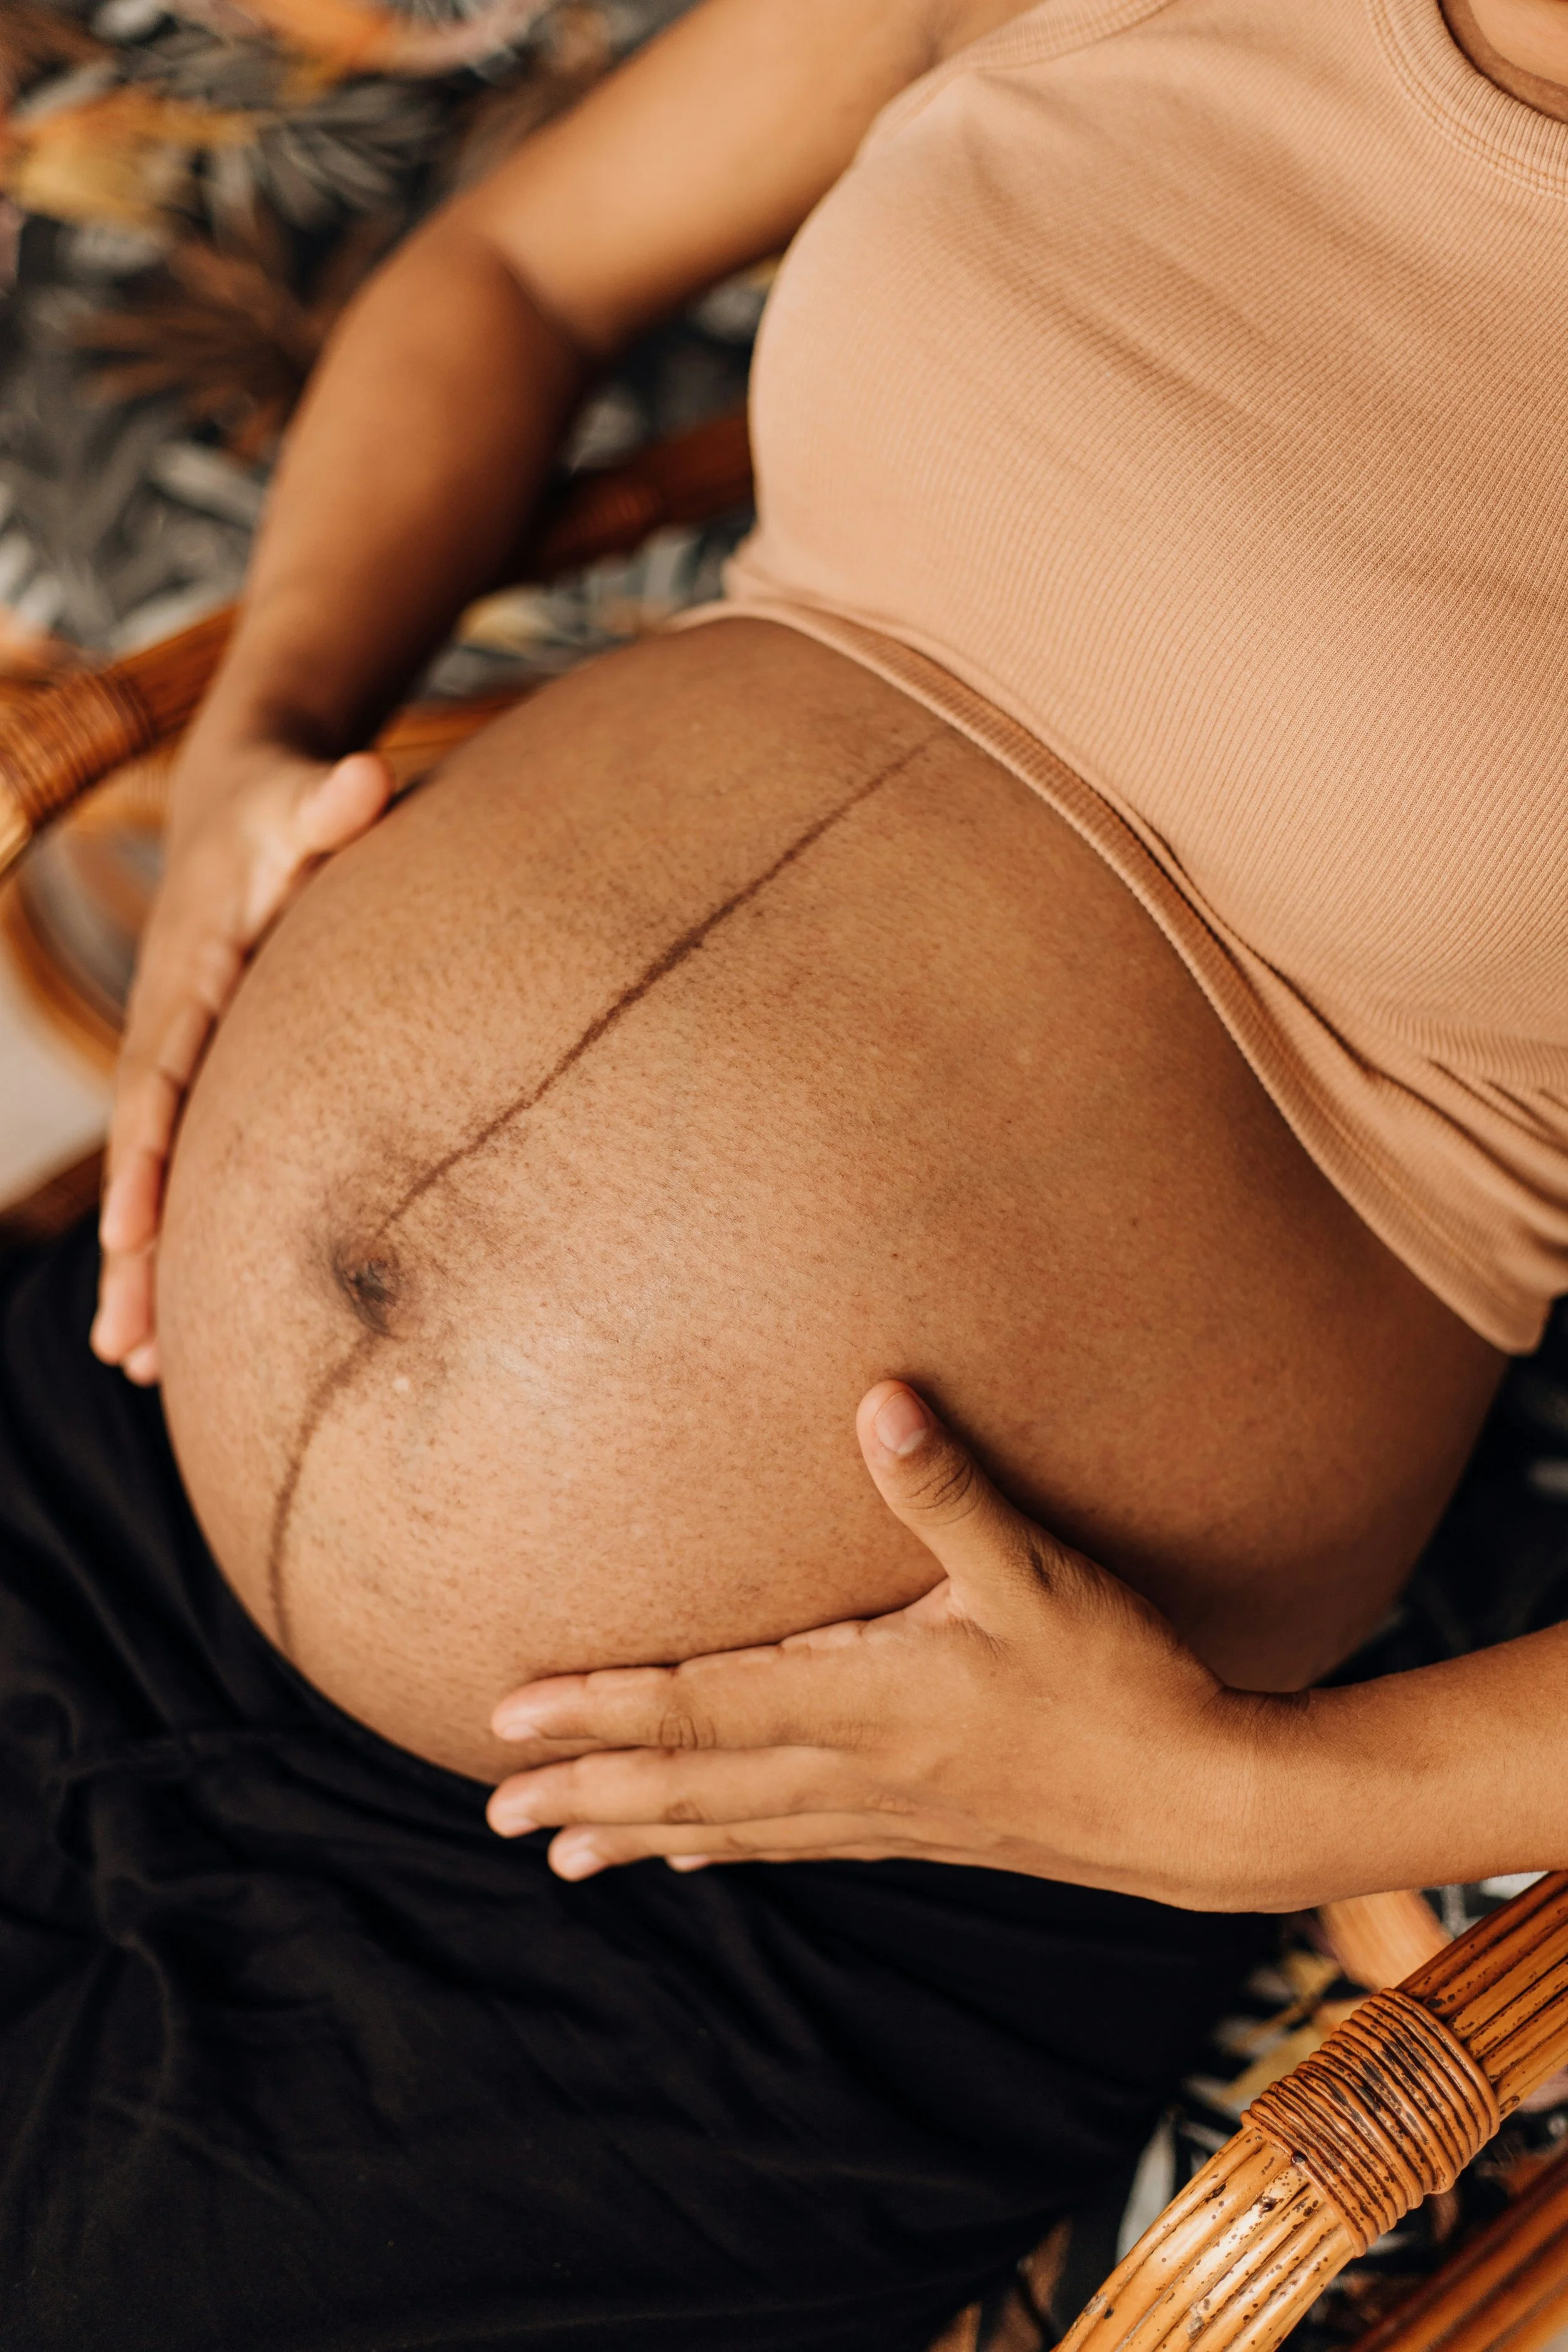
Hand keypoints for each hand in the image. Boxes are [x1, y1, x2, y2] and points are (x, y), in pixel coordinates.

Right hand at [91, 735, 392, 1380]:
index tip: (134, 1231)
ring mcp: (177, 1053)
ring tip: (135, 1361)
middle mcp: (169, 1024)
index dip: (147, 1155)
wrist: (240, 791)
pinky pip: (178, 1163)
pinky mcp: (198, 1070)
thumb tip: (366, 781)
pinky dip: (169, 1237)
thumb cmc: (283, 804)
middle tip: (128, 1343)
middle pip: (145, 1151)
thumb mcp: (301, 794)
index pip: (162, 1076)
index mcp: (190, 975)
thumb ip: (331, 803)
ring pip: (153, 1174)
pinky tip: (172, 1317)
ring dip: (141, 1268)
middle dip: (132, 1250)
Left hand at [486, 1382, 1299, 1910]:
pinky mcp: (921, 1834)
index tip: (508, 1716)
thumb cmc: (1125, 1684)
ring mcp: (885, 1813)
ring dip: (640, 1834)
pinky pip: (793, 1843)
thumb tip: (878, 1397)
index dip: (600, 1709)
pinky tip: (700, 1854)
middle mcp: (855, 1769)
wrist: (1207, 1809)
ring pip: (733, 1826)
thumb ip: (949, 1490)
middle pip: (693, 1783)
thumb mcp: (1040, 1575)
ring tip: (562, 1856)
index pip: (700, 1706)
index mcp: (866, 1702)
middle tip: (498, 1810)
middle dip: (589, 1792)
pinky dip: (727, 1846)